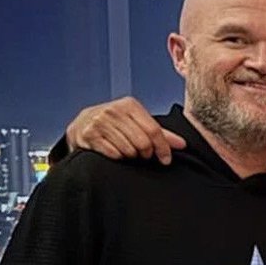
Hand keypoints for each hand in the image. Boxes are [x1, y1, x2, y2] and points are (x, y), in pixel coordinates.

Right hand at [66, 97, 185, 163]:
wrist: (82, 125)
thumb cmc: (115, 125)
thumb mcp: (137, 123)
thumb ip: (160, 133)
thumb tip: (183, 144)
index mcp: (129, 104)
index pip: (154, 130)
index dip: (163, 148)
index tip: (166, 160)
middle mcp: (112, 110)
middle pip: (142, 142)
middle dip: (146, 154)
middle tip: (143, 155)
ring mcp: (99, 122)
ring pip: (128, 150)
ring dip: (131, 156)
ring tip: (127, 152)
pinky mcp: (88, 135)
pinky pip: (113, 154)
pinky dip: (117, 158)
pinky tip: (114, 152)